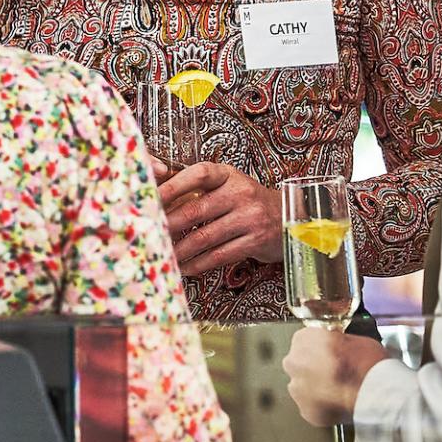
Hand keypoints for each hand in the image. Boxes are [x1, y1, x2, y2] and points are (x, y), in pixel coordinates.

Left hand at [158, 162, 281, 275]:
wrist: (292, 217)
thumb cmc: (249, 201)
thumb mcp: (229, 185)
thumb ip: (199, 188)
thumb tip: (159, 196)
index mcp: (229, 175)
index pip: (198, 174)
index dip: (172, 185)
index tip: (151, 197)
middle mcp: (241, 193)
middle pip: (196, 209)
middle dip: (168, 224)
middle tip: (149, 233)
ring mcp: (250, 218)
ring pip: (205, 237)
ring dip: (180, 249)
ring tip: (164, 254)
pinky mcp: (256, 241)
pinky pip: (220, 255)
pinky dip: (199, 264)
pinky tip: (186, 267)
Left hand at [284, 326, 391, 426]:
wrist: (376, 393)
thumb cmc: (369, 364)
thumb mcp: (354, 339)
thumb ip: (336, 342)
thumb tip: (337, 347)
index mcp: (304, 339)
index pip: (304, 341)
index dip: (319, 349)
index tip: (327, 354)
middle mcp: (295, 362)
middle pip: (299, 364)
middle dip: (313, 369)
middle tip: (333, 374)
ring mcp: (298, 388)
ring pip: (302, 386)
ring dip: (315, 388)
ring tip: (337, 391)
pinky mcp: (305, 410)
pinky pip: (310, 407)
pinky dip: (321, 406)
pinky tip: (337, 403)